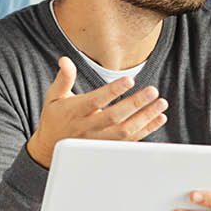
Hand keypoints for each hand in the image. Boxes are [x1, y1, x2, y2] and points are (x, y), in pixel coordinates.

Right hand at [25, 57, 167, 167]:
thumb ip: (63, 78)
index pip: (96, 100)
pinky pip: (130, 141)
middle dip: (135, 104)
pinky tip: (159, 118)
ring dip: (145, 118)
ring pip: (125, 131)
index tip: (129, 80)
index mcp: (75, 112)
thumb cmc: (55, 119)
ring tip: (161, 103)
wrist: (50, 150)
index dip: (113, 91)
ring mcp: (99, 141)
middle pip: (114, 116)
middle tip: (153, 91)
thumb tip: (65, 59)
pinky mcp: (107, 148)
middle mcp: (88, 127)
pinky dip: (147, 130)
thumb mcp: (53, 97)